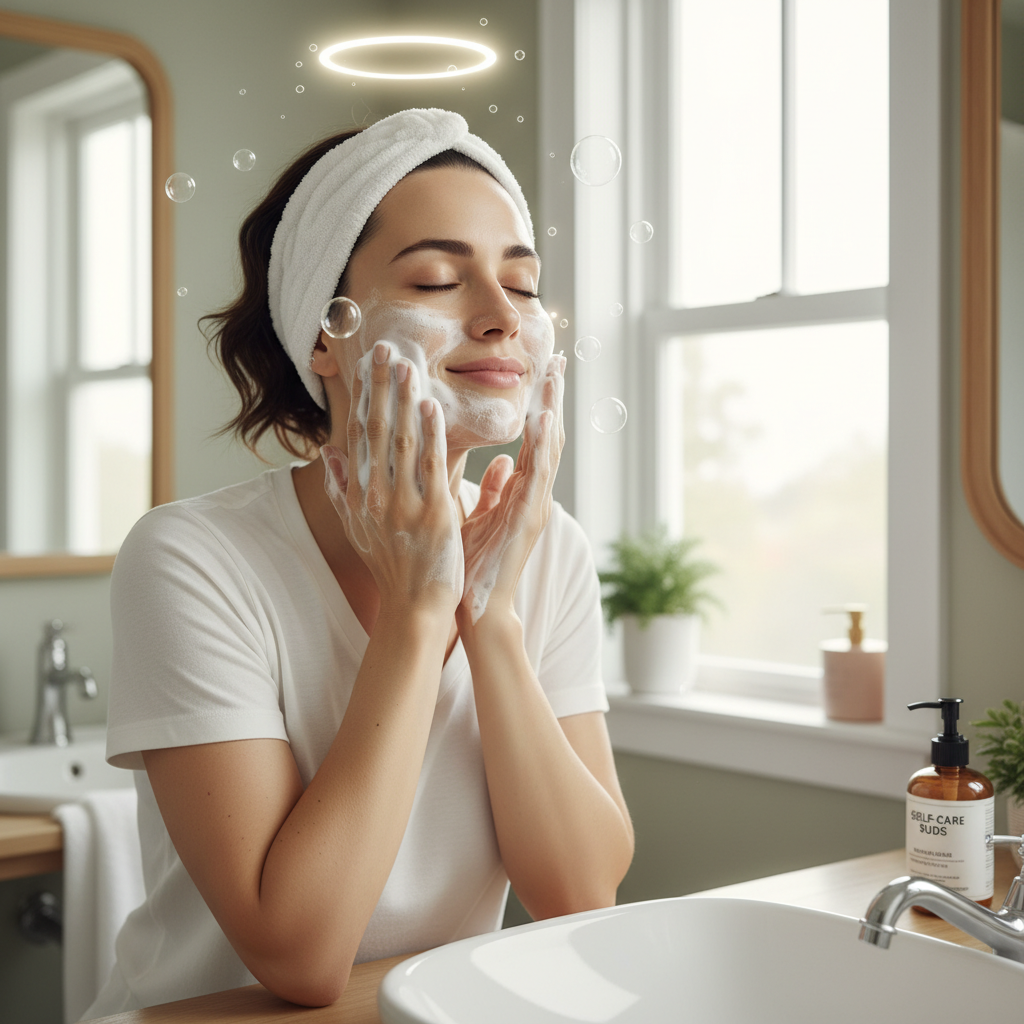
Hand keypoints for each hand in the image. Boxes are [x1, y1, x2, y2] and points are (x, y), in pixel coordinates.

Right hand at [322, 342, 463, 613]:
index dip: (363, 397)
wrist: (414, 607)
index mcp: (361, 494)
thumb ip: (341, 487)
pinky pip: (430, 468)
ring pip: (401, 442)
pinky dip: (430, 436)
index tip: (367, 363)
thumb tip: (327, 451)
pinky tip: (431, 407)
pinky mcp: (432, 515)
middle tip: (385, 346)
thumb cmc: (390, 566)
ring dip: (403, 400)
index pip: (360, 435)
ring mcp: (403, 504)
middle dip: (381, 386)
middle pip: (376, 431)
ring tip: (407, 364)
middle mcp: (376, 495)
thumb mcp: (356, 526)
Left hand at [458, 352, 566, 624]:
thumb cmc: (475, 565)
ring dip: (552, 410)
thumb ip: (495, 489)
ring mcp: (535, 506)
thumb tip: (502, 461)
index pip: (533, 439)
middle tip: (556, 358)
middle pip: (547, 436)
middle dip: (552, 397)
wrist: (477, 608)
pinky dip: (542, 445)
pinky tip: (544, 418)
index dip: (538, 404)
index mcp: (522, 492)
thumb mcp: (482, 517)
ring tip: (554, 375)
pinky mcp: (528, 519)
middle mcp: (534, 495)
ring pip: (548, 448)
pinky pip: (538, 475)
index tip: (541, 370)